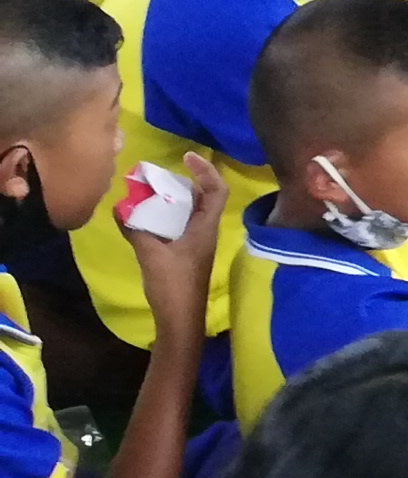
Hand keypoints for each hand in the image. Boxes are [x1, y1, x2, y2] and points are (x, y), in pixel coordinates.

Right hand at [129, 153, 226, 335]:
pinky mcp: (186, 255)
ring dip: (173, 201)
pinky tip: (146, 219)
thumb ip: (136, 229)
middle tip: (158, 176)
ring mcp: (197, 244)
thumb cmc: (173, 286)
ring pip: (190, 213)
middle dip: (183, 183)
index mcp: (206, 228)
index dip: (206, 170)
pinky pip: (180, 226)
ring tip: (149, 193)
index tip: (187, 156)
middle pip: (203, 198)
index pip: (217, 190)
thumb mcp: (151, 254)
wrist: (180, 321)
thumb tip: (120, 207)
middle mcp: (206, 232)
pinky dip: (166, 217)